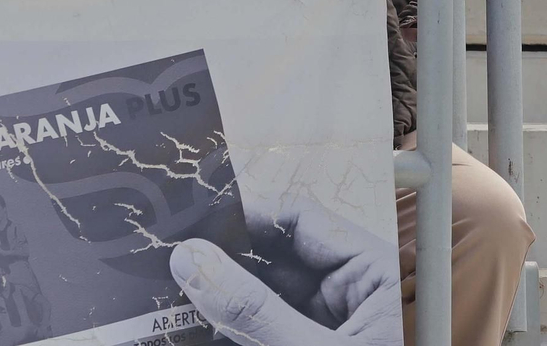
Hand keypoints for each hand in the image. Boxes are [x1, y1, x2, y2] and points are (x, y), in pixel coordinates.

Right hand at [171, 201, 400, 344]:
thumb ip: (253, 311)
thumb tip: (192, 259)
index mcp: (374, 275)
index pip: (300, 219)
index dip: (245, 216)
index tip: (191, 224)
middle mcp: (352, 294)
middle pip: (273, 258)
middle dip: (224, 262)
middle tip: (172, 266)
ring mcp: (330, 327)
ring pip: (262, 295)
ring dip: (221, 299)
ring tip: (176, 301)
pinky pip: (264, 328)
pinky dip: (234, 330)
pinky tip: (201, 329)